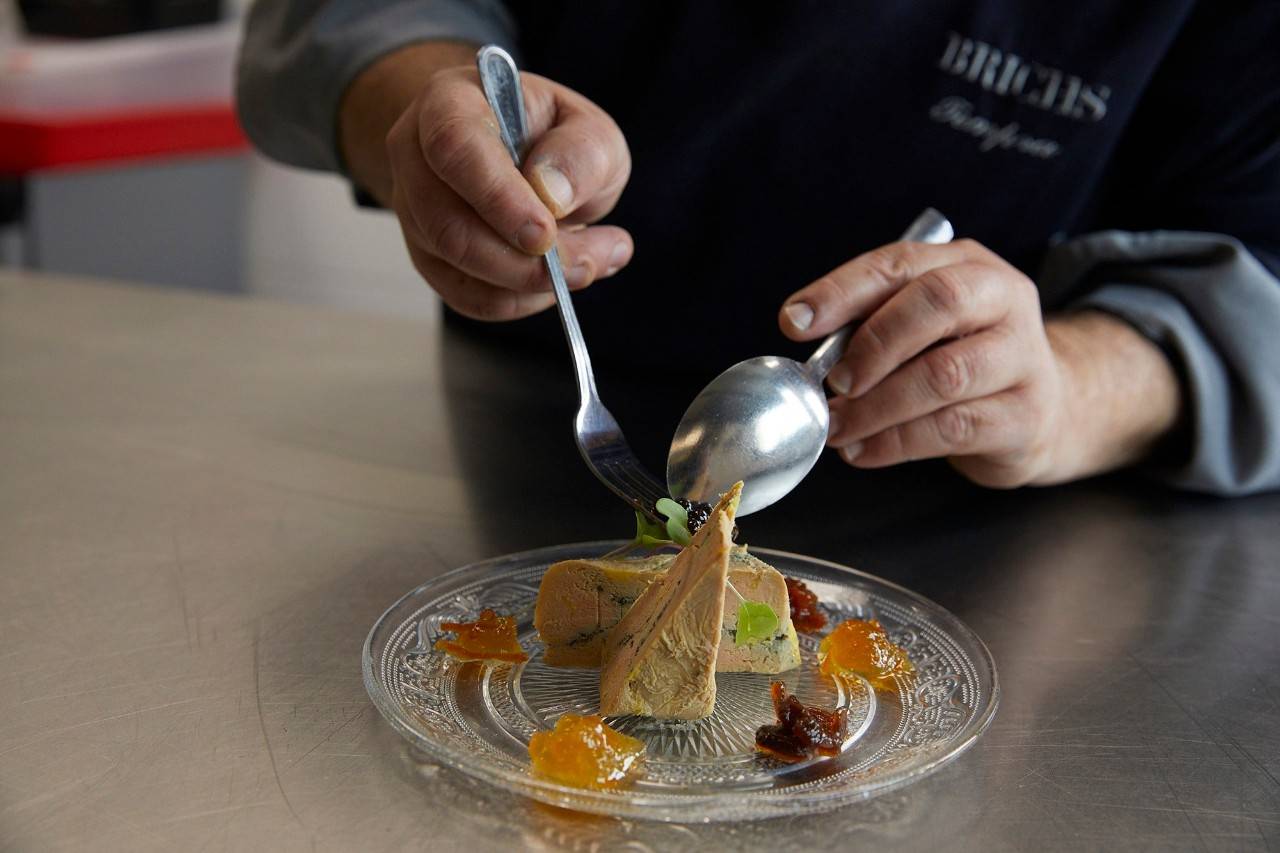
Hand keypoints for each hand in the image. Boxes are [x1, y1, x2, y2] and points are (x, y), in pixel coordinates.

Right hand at [344, 45, 632, 321]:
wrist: (524, 158)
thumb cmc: (553, 138)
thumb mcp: (588, 129)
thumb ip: (582, 154)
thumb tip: (553, 196)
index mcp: (449, 103)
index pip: (454, 148)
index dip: (497, 198)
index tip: (544, 234)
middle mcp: (416, 157)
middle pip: (448, 225)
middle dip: (522, 261)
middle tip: (588, 263)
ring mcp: (414, 212)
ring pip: (458, 268)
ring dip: (530, 282)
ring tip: (587, 265)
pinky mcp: (429, 258)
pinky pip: (469, 297)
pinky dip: (519, 300)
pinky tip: (555, 282)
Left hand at [778, 239, 1179, 487]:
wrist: (1045, 409)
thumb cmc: (962, 358)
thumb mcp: (922, 327)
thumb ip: (871, 323)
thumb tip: (804, 337)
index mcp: (967, 264)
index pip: (899, 263)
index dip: (842, 290)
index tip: (794, 321)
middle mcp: (1003, 300)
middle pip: (937, 303)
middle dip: (872, 344)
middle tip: (833, 381)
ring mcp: (1023, 357)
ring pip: (944, 375)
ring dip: (877, 406)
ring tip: (838, 426)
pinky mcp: (1024, 415)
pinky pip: (953, 428)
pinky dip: (896, 443)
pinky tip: (864, 451)